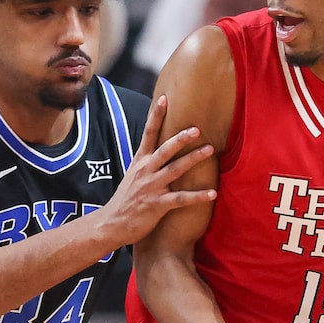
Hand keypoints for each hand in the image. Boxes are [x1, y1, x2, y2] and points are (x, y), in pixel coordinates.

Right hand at [99, 95, 215, 245]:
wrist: (111, 224)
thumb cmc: (126, 200)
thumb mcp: (134, 175)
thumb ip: (148, 161)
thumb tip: (160, 147)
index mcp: (140, 161)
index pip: (148, 133)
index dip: (156, 115)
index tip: (164, 98)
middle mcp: (145, 171)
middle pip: (165, 149)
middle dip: (181, 138)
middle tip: (197, 128)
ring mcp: (151, 187)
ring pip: (175, 170)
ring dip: (193, 159)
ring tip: (210, 150)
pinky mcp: (157, 205)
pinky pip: (181, 199)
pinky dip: (197, 196)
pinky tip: (212, 193)